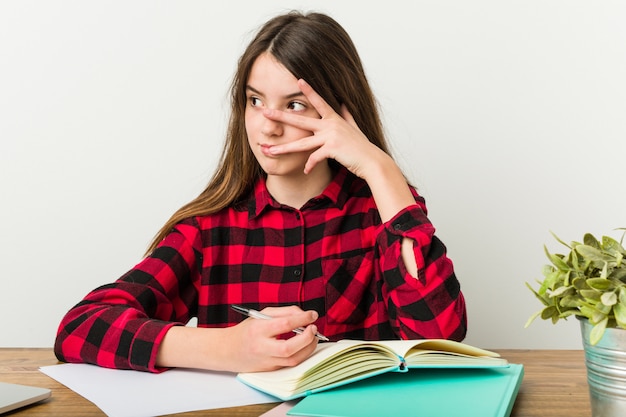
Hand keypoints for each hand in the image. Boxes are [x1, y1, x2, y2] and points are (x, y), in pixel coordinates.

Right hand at [227, 305, 319, 371]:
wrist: (228, 350)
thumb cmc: (247, 331)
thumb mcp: (262, 315)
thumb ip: (284, 312)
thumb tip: (304, 315)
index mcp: (258, 329)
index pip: (284, 324)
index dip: (302, 318)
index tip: (312, 315)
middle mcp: (261, 347)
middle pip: (289, 348)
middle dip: (307, 337)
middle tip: (314, 328)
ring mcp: (266, 361)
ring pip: (292, 360)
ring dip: (308, 348)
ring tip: (313, 337)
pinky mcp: (271, 370)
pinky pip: (290, 364)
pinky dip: (301, 354)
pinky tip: (305, 345)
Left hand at [263, 79, 387, 179]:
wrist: (371, 161)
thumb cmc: (362, 147)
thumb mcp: (354, 127)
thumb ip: (347, 115)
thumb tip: (344, 102)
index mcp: (334, 119)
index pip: (319, 102)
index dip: (309, 91)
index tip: (299, 80)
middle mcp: (330, 125)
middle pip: (300, 120)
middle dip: (281, 116)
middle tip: (265, 112)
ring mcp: (330, 136)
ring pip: (301, 143)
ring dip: (284, 148)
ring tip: (269, 151)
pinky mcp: (332, 149)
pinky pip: (314, 158)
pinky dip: (309, 166)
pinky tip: (305, 171)